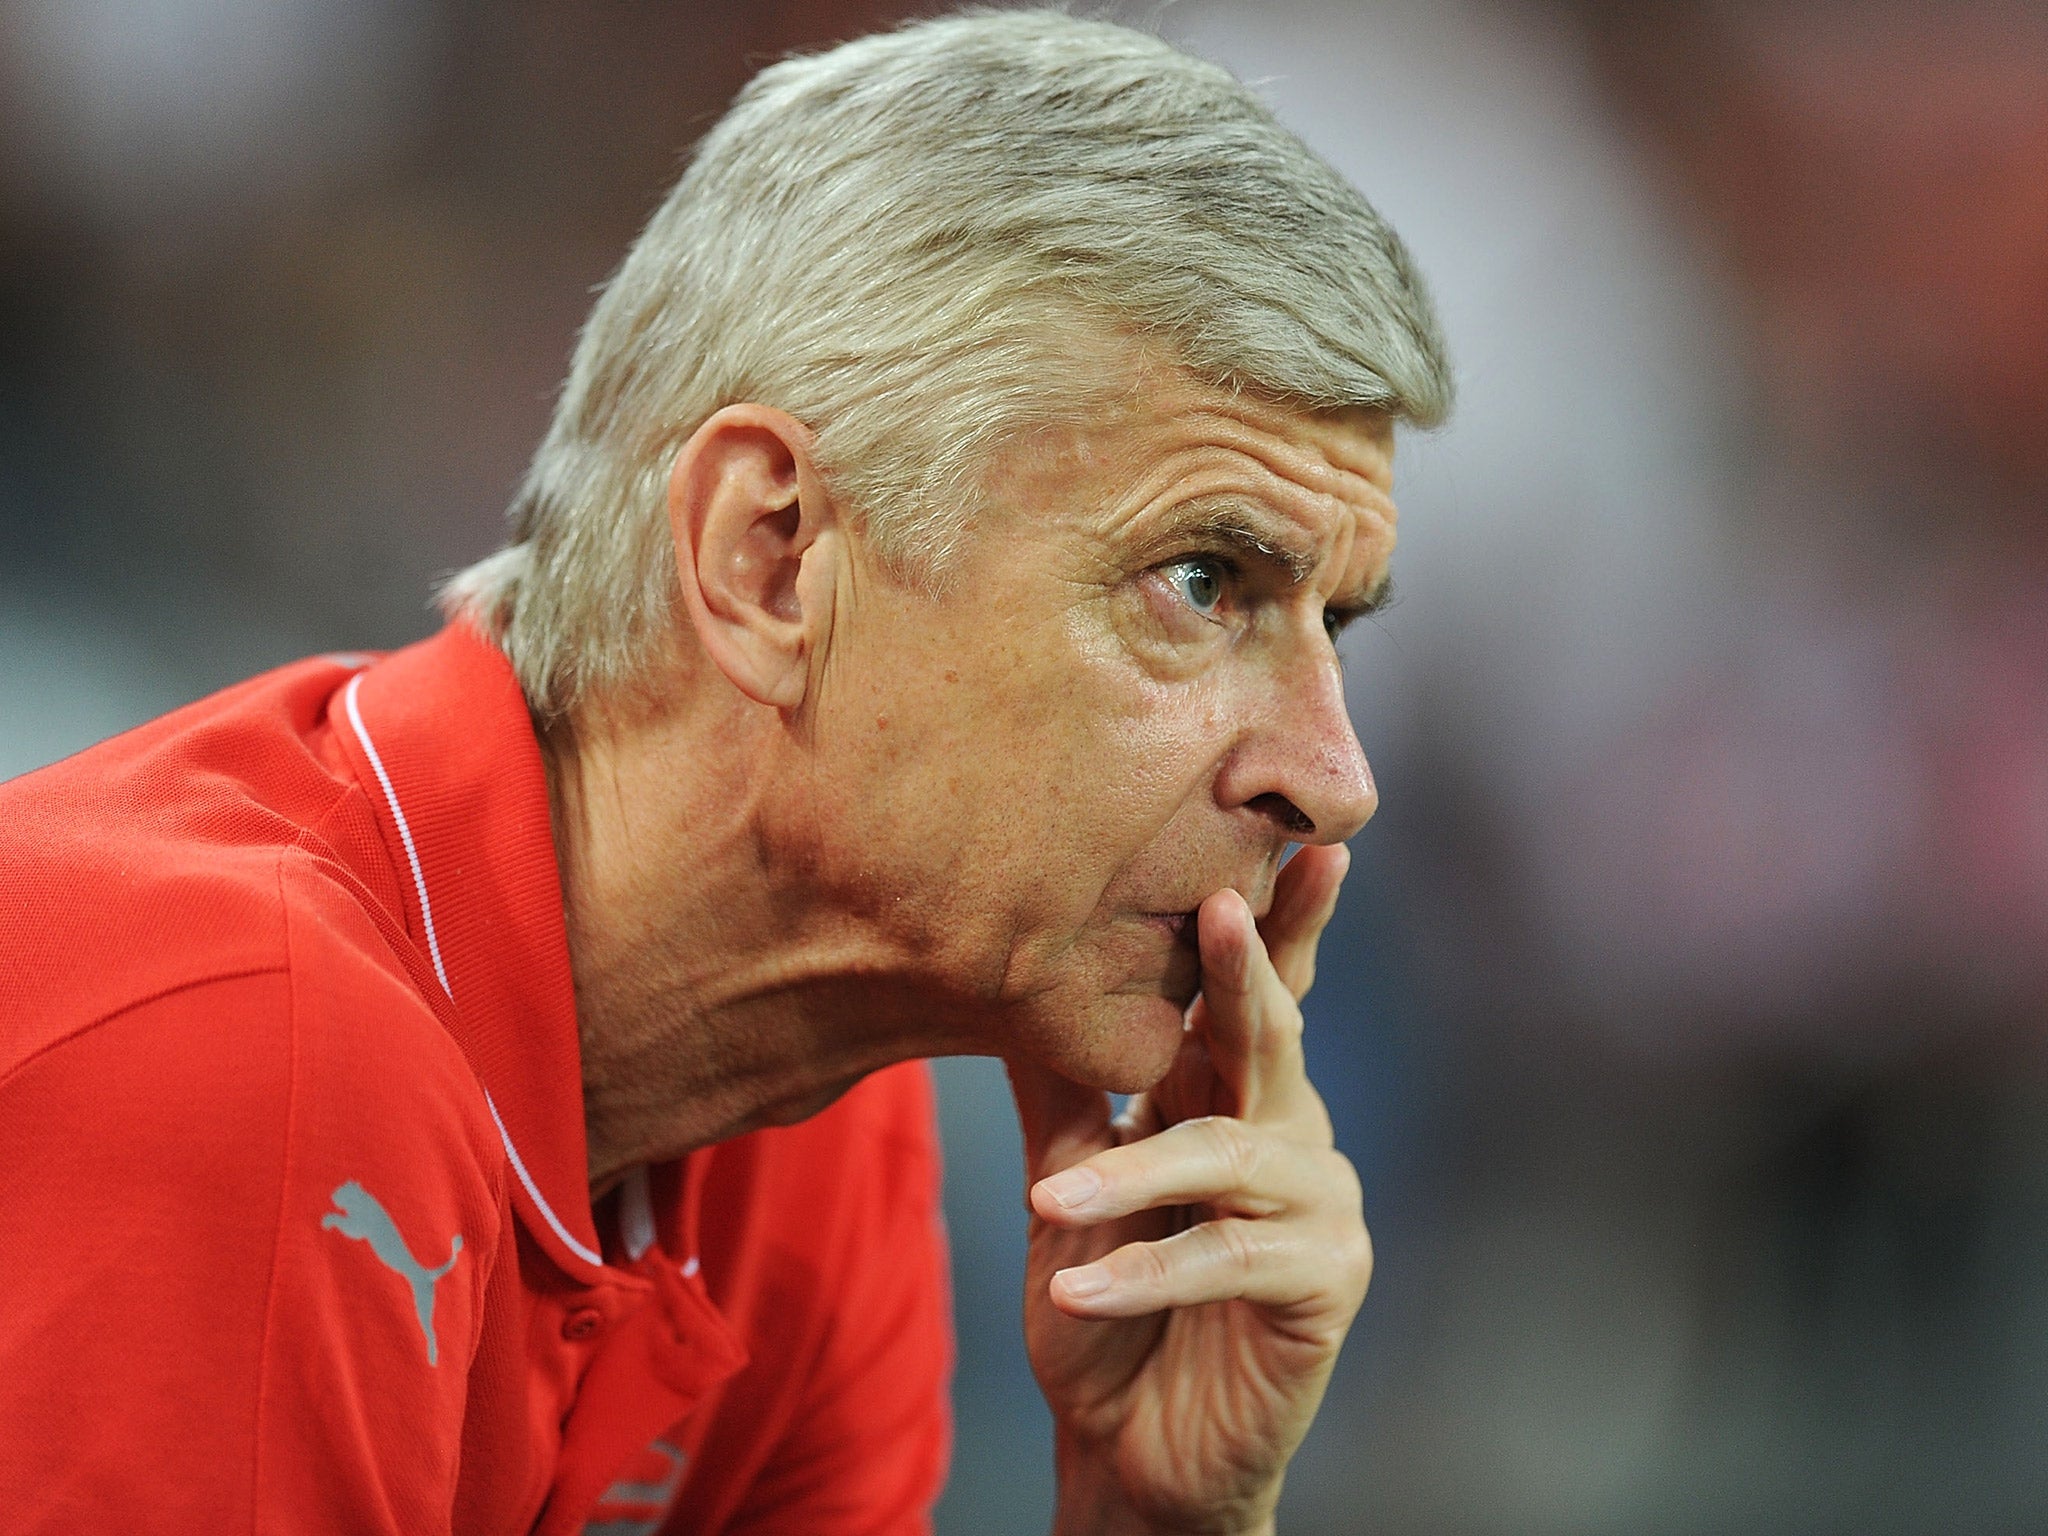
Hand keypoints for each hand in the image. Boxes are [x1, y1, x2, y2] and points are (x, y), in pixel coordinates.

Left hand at [1007, 843, 1370, 1535]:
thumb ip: (1062, 1090)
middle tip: (1221, 902)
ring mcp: (1315, 1205)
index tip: (1290, 838)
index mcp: (1227, 1094)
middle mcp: (1286, 1132)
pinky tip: (1077, 1294)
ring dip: (1135, 1178)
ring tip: (1048, 1207)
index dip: (1274, 921)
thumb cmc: (1101, 1309)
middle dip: (1247, 967)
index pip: (1250, 995)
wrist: (1126, 1446)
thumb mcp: (1065, 1185)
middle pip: (1271, 1034)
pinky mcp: (1321, 1283)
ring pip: (1230, 1156)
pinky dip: (1146, 1272)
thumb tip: (1010, 974)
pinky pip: (1230, 1259)